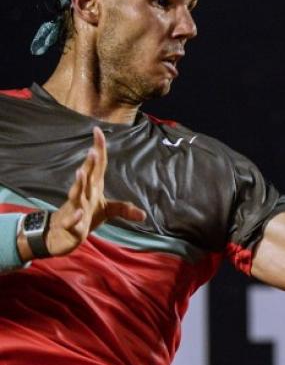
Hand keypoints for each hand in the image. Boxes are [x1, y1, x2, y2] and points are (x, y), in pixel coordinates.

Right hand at [18, 127, 145, 260]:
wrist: (60, 234)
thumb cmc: (85, 216)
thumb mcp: (107, 212)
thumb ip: (124, 209)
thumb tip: (144, 215)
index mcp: (92, 188)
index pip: (98, 166)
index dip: (98, 149)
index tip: (97, 130)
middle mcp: (83, 195)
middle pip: (87, 178)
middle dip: (90, 165)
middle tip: (93, 151)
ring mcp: (75, 209)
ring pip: (76, 195)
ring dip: (78, 184)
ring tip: (81, 172)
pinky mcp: (70, 226)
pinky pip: (71, 222)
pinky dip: (74, 218)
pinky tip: (79, 213)